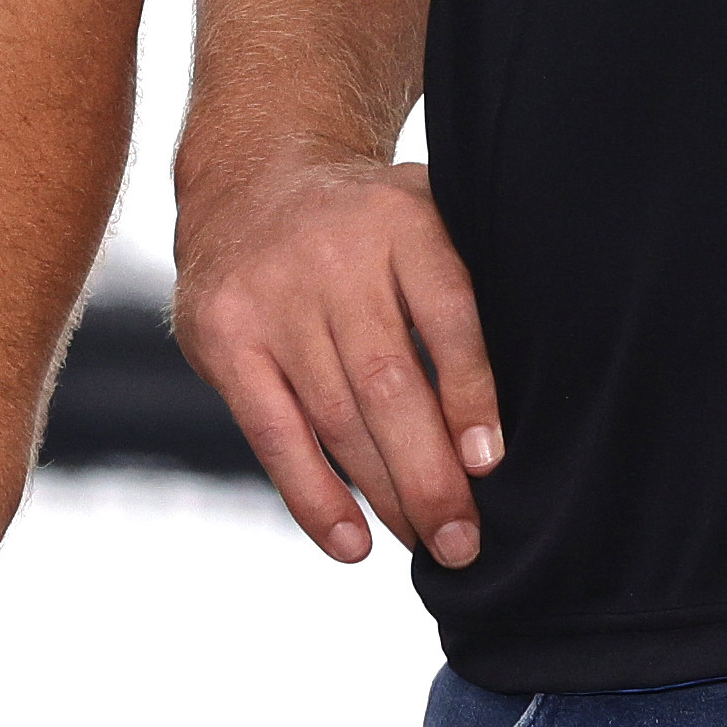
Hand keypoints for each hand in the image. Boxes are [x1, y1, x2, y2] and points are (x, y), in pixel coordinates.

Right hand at [171, 153, 499, 568]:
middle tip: (464, 542)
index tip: (489, 465)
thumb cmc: (363, 228)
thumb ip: (462, 291)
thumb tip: (502, 420)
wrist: (249, 182)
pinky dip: (314, 496)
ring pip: (336, 417)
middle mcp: (332, 254)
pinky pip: (273, 433)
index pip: (446, 314)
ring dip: (385, 495)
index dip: (470, 394)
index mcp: (399, 219)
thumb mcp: (421, 217)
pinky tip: (351, 543)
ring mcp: (271, 297)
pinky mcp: (224, 338)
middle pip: (389, 381)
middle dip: (430, 474)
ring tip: (426, 544)